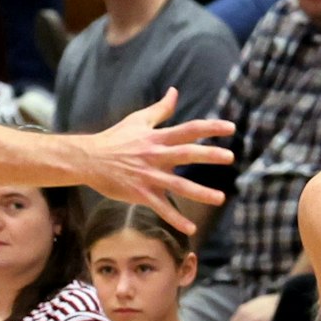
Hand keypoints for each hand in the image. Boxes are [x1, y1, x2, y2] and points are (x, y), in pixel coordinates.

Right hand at [81, 89, 235, 231]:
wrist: (89, 159)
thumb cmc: (115, 138)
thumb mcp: (138, 120)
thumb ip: (160, 109)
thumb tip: (175, 91)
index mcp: (157, 137)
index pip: (188, 129)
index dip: (210, 128)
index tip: (231, 128)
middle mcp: (156, 155)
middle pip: (186, 153)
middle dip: (209, 155)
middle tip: (230, 157)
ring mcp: (149, 176)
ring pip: (178, 185)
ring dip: (200, 192)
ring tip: (221, 198)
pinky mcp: (141, 193)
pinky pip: (161, 208)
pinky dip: (175, 219)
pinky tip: (191, 228)